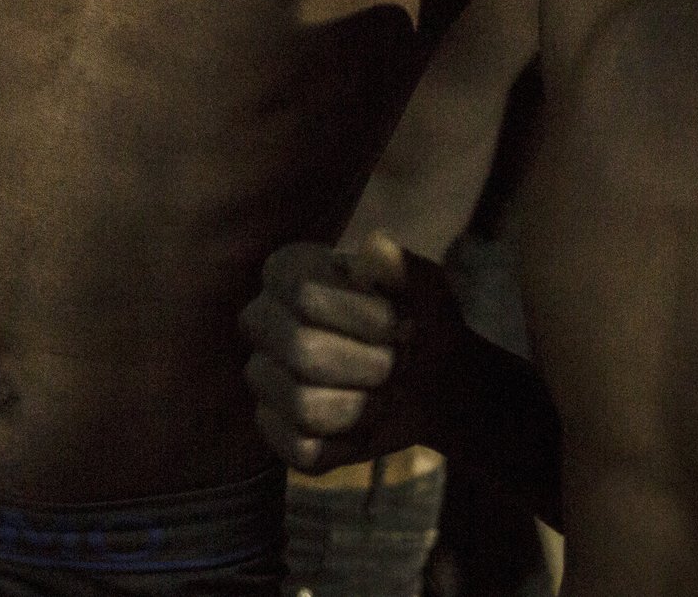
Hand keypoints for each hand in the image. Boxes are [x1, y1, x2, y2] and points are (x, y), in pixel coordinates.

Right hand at [240, 231, 464, 472]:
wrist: (435, 378)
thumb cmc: (421, 321)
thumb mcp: (426, 289)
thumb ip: (403, 267)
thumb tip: (376, 247)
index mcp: (287, 271)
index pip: (303, 295)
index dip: (364, 318)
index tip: (402, 323)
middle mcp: (262, 320)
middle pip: (301, 351)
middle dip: (371, 364)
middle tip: (400, 363)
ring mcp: (264, 377)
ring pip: (302, 404)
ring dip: (364, 405)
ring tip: (385, 392)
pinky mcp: (275, 431)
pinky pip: (302, 450)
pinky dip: (348, 444)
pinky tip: (365, 424)